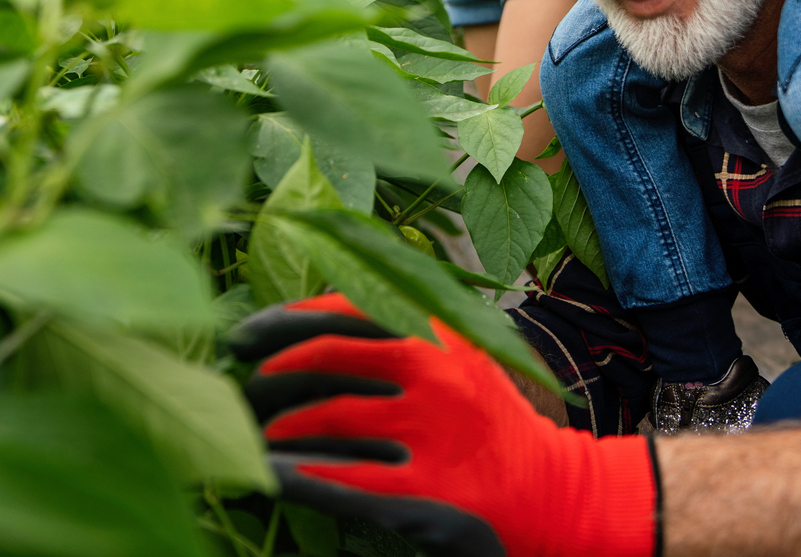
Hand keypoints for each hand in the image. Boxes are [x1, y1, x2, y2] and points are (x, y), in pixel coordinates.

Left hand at [231, 295, 657, 556]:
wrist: (558, 495)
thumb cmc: (492, 424)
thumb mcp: (460, 356)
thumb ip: (403, 329)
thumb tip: (311, 316)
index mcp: (441, 328)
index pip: (346, 305)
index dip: (286, 318)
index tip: (247, 333)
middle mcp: (436, 369)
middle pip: (329, 354)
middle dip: (272, 367)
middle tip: (241, 383)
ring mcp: (431, 431)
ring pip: (327, 419)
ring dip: (280, 428)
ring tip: (254, 435)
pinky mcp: (424, 492)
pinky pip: (341, 479)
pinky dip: (298, 475)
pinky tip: (270, 475)